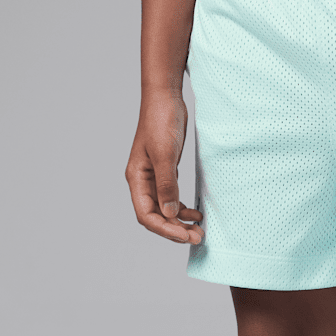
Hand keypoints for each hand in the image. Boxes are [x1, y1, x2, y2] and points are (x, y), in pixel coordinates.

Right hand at [125, 91, 203, 244]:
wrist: (166, 97)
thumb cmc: (161, 120)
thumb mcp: (165, 154)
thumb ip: (167, 185)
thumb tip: (170, 212)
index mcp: (136, 178)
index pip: (147, 215)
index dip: (165, 229)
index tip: (186, 236)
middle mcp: (142, 181)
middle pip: (156, 216)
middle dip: (175, 230)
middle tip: (198, 238)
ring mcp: (153, 177)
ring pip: (164, 209)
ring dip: (180, 222)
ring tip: (199, 230)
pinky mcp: (165, 171)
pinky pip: (171, 198)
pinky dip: (183, 209)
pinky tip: (196, 214)